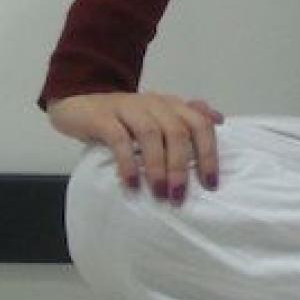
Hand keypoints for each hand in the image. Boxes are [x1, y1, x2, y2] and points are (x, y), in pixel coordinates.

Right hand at [47, 91, 224, 201]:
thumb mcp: (158, 115)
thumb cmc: (125, 117)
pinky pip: (118, 139)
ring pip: (151, 134)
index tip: (211, 184)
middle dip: (182, 166)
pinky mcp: (103, 117)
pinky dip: (127, 162)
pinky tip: (132, 184)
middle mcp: (155, 103)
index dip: (209, 153)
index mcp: (172, 104)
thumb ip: (187, 116)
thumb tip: (219, 119)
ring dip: (158, 166)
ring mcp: (128, 108)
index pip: (200, 124)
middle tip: (179, 195)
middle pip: (178, 131)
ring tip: (159, 193)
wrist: (80, 104)